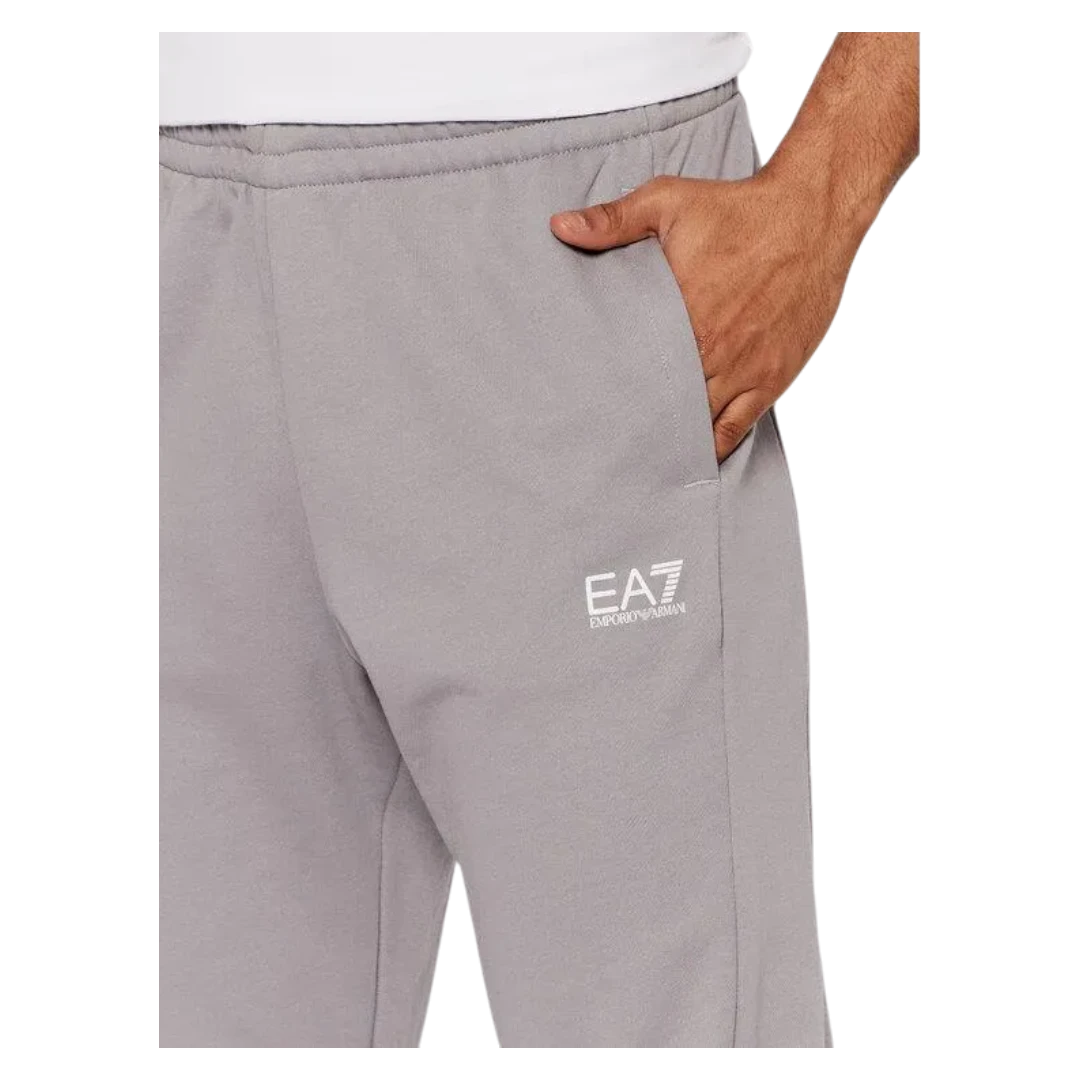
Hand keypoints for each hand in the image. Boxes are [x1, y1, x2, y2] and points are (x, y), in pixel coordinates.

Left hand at [550, 173, 852, 460]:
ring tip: (641, 450)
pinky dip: (713, 445)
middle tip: (608, 435)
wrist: (811, 215)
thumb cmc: (741, 209)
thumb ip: (613, 220)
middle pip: (665, 402)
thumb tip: (561, 227)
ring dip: (672, 435)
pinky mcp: (772, 378)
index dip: (613, 388)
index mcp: (684, 313)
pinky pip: (738, 428)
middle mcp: (714, 349)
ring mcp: (745, 370)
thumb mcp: (668, 202)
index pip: (636, 368)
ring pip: (699, 422)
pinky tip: (692, 456)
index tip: (591, 401)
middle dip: (638, 417)